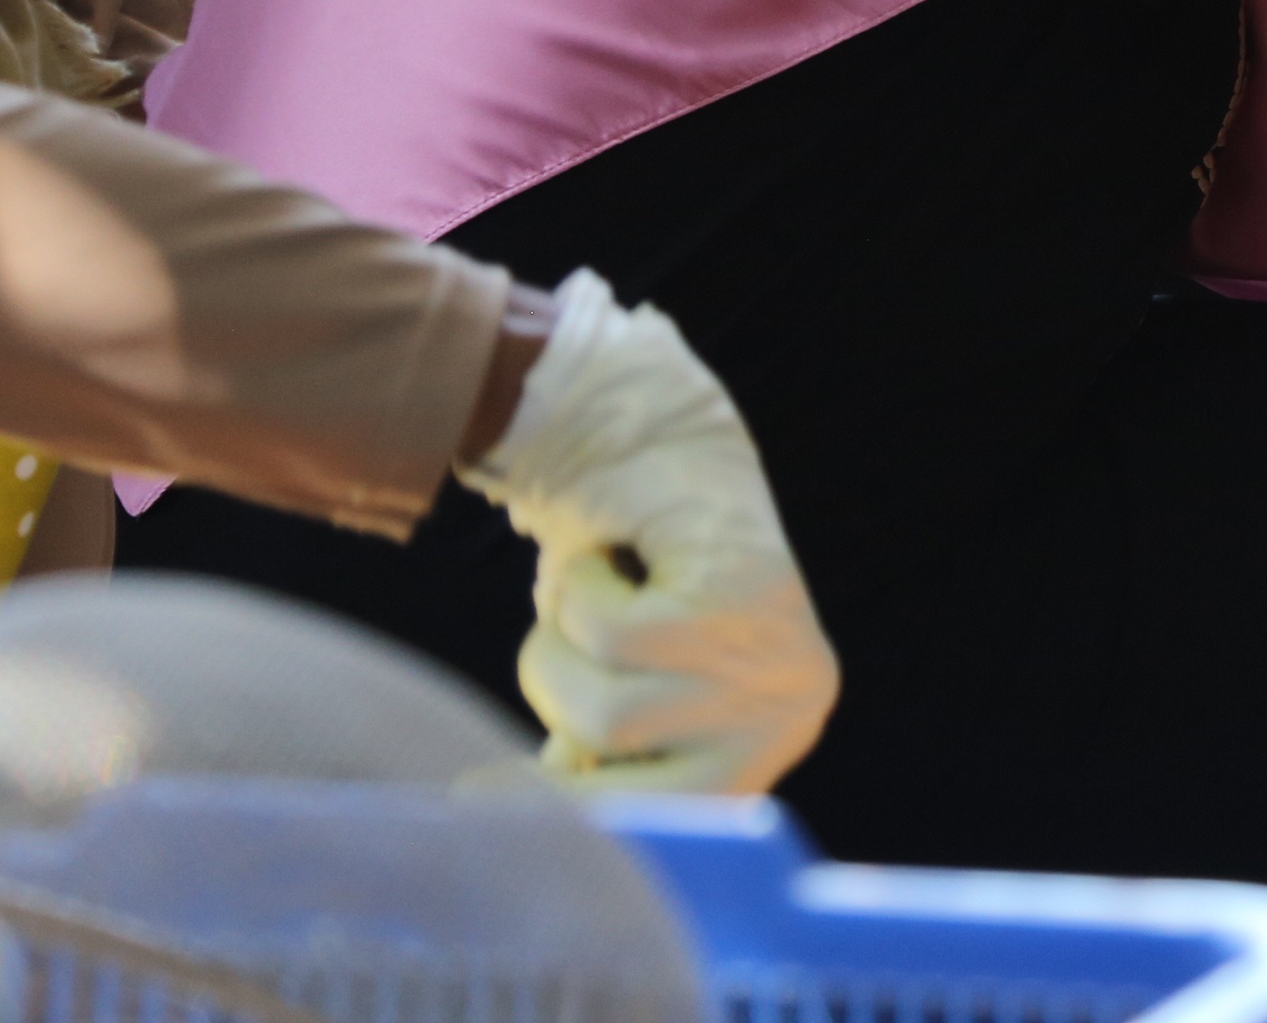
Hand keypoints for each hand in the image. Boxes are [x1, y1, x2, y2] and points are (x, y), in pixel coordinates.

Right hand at [459, 273, 839, 794]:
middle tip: (557, 642)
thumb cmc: (619, 589)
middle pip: (616, 776)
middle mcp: (792, 716)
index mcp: (762, 754)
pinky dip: (583, 593)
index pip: (669, 827)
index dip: (569, 817)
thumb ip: (594, 763)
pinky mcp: (748, 593)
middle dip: (556, 702)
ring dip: (563, 642)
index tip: (473, 802)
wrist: (649, 439)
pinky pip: (615, 636)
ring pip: (606, 709)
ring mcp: (777, 657)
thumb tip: (532, 827)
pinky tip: (616, 558)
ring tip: (593, 593)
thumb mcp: (614, 693)